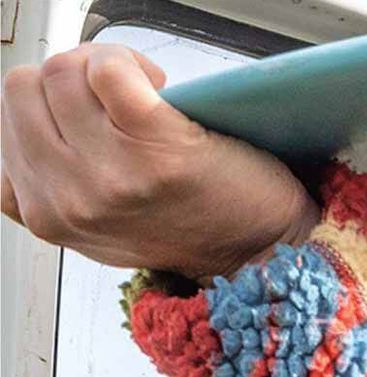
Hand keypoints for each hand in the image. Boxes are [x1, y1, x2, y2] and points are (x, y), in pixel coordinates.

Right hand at [1, 43, 319, 281]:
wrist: (266, 250)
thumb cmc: (198, 227)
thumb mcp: (103, 228)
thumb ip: (56, 189)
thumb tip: (27, 132)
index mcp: (48, 215)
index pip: (7, 121)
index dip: (50, 103)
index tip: (94, 114)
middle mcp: (69, 196)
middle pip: (25, 89)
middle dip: (72, 77)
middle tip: (122, 97)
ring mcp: (108, 173)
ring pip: (61, 73)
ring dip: (105, 65)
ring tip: (148, 95)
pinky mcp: (153, 146)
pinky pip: (107, 70)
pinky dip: (128, 62)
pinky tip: (159, 87)